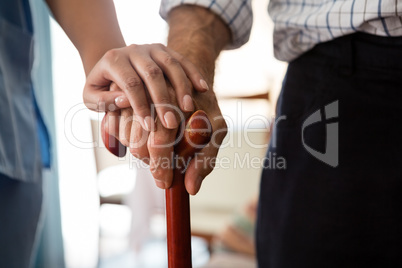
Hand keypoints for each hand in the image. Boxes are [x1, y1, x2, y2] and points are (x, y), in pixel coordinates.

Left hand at [83, 43, 208, 130]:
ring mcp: (152, 48)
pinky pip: (183, 59)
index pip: (130, 83)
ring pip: (171, 64)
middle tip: (170, 123)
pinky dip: (193, 73)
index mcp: (114, 60)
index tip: (149, 127)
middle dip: (163, 99)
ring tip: (187, 108)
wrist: (111, 64)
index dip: (140, 106)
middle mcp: (134, 50)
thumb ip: (103, 100)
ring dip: (181, 86)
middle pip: (152, 73)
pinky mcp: (165, 49)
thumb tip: (124, 101)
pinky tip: (202, 88)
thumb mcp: (91, 96)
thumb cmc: (102, 86)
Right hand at [107, 81, 226, 194]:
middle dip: (151, 161)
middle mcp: (151, 97)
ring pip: (126, 139)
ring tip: (158, 146)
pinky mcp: (122, 97)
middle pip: (139, 144)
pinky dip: (126, 139)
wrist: (189, 79)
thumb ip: (206, 158)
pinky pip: (115, 129)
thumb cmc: (205, 107)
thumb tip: (191, 188)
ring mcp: (135, 95)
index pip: (160, 141)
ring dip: (140, 152)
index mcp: (177, 103)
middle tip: (164, 165)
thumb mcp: (217, 129)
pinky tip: (144, 136)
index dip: (161, 167)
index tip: (165, 183)